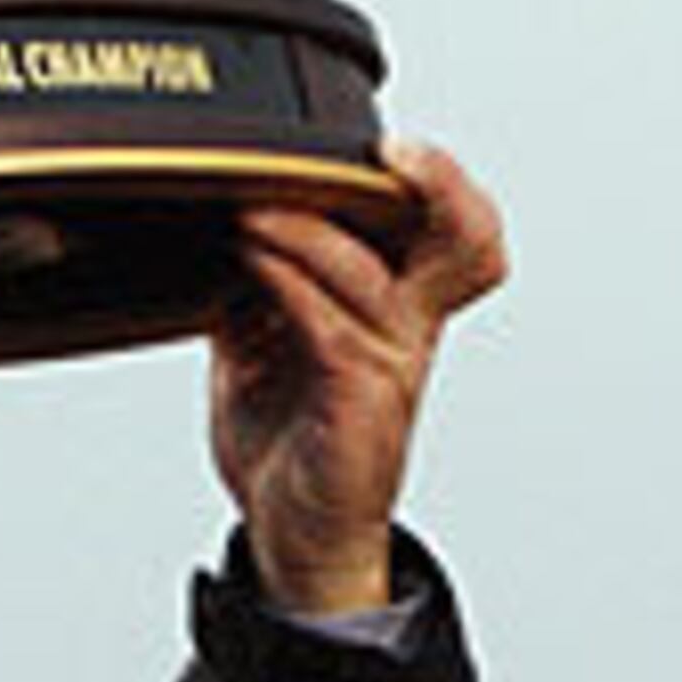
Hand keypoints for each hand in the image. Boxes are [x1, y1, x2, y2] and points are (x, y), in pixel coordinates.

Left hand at [207, 139, 506, 617]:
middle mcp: (407, 328)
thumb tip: (212, 222)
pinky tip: (251, 260)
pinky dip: (289, 283)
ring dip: (304, 229)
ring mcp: (390, 364)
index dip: (446, 181)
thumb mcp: (261, 342)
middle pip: (469, 242)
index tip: (395, 144)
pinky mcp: (361, 401)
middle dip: (439, 183)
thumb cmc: (292, 443)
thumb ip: (253, 282)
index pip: (453, 231)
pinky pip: (331, 325)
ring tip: (251, 206)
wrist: (295, 537)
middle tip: (383, 150)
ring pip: (370, 272)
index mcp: (396, 306)